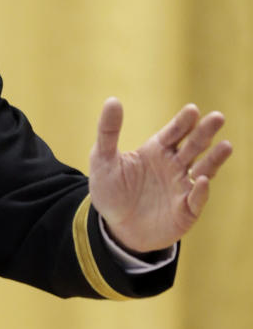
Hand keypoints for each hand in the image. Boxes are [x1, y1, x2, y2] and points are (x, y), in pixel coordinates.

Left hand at [88, 99, 231, 252]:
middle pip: (194, 145)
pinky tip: (202, 180)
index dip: (183, 122)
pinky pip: (196, 200)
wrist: (114, 228)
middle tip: (217, 117)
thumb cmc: (111, 191)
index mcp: (158, 149)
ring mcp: (182, 187)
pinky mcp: (186, 210)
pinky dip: (200, 191)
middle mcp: (175, 165)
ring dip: (215, 158)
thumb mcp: (103, 160)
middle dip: (205, 132)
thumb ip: (108, 132)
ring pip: (204, 169)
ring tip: (226, 146)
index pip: (174, 131)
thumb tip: (112, 100)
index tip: (191, 110)